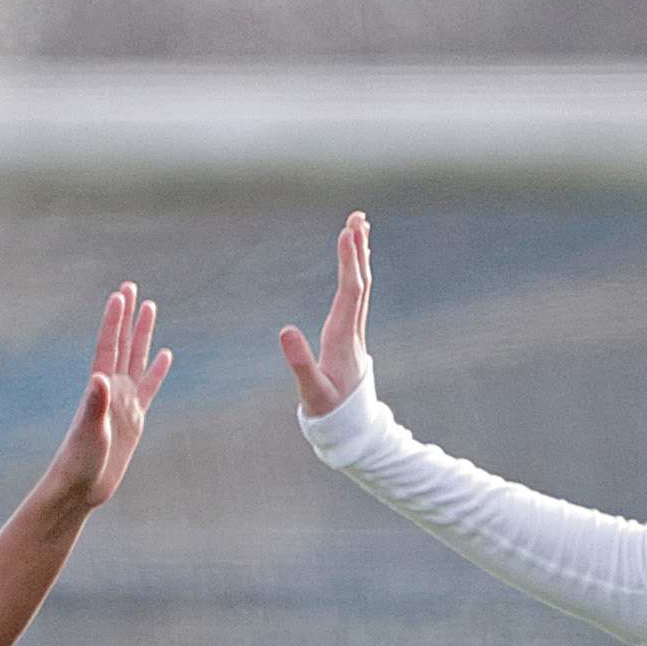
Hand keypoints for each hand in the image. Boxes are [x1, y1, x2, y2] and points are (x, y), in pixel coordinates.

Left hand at [38, 284, 170, 513]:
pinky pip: (150, 388)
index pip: (109, 346)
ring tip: (150, 308)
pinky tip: (166, 355)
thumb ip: (95, 405)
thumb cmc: (79, 460)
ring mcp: (124, 402)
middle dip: (127, 316)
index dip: (115, 320)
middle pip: (123, 344)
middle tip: (131, 286)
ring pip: (137, 359)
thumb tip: (100, 378)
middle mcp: (112, 389)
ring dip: (143, 335)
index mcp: (100, 387)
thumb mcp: (90, 432)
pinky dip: (158, 371)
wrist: (80, 486)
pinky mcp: (134, 419)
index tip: (121, 293)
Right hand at [277, 211, 373, 420]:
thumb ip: (299, 363)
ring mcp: (354, 331)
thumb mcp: (312, 391)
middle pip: (360, 282)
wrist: (352, 429)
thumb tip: (285, 330)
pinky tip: (355, 262)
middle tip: (357, 216)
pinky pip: (357, 295)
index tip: (348, 232)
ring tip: (359, 226)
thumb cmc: (330, 412)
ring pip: (361, 286)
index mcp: (343, 338)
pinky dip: (356, 273)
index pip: (350, 292)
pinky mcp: (350, 335)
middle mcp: (353, 330)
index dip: (349, 262)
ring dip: (360, 256)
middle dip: (358, 248)